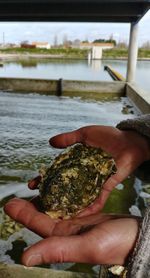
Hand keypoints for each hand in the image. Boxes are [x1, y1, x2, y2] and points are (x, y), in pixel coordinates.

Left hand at [4, 198, 139, 266]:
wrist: (139, 236)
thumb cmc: (119, 243)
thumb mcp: (88, 246)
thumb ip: (58, 250)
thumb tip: (24, 258)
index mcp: (66, 239)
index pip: (40, 226)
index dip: (24, 215)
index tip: (9, 204)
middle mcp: (70, 232)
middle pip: (45, 216)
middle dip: (30, 206)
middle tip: (16, 195)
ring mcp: (80, 222)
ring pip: (57, 209)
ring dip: (45, 200)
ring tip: (34, 188)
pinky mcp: (89, 215)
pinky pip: (71, 204)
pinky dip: (63, 196)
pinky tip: (58, 189)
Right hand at [48, 125, 149, 214]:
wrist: (128, 141)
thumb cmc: (108, 136)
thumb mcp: (85, 134)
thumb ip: (69, 138)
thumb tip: (50, 142)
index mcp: (75, 163)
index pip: (56, 173)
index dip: (44, 179)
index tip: (32, 185)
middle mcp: (82, 175)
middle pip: (64, 188)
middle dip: (51, 196)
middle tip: (39, 203)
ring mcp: (93, 182)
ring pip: (78, 197)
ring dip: (67, 205)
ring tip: (55, 214)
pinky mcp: (106, 187)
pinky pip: (97, 199)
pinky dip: (90, 208)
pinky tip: (79, 215)